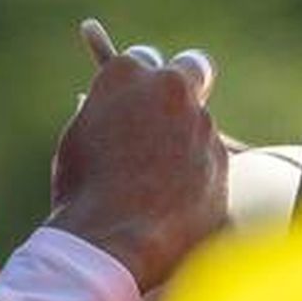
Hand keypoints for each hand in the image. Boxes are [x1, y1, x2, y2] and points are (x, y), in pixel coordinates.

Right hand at [49, 24, 225, 292]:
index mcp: (126, 74)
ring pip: (201, 121)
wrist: (112, 244)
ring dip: (187, 138)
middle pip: (192, 66)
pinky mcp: (222, 160)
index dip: (139, 75)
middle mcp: (170, 90)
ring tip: (156, 180)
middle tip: (177, 97)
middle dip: (186, 78)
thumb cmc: (81, 192)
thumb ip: (102, 115)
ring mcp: (202, 124)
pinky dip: (197, 174)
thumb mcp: (79, 143)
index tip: (139, 88)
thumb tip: (104, 106)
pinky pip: (210, 161)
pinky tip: (174, 202)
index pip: (141, 57)